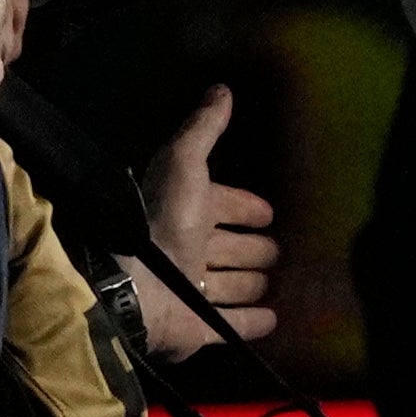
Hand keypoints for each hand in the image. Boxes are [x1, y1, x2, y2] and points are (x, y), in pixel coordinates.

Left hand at [128, 83, 278, 360]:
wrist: (139, 287)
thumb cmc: (162, 223)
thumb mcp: (184, 165)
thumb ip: (202, 129)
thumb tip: (221, 88)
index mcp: (187, 213)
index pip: (225, 207)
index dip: (246, 207)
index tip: (269, 214)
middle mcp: (191, 251)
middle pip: (230, 248)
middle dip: (253, 247)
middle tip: (277, 251)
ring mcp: (194, 292)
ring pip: (232, 285)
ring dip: (251, 283)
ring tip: (274, 282)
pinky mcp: (200, 327)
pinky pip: (233, 325)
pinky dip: (253, 321)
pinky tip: (273, 318)